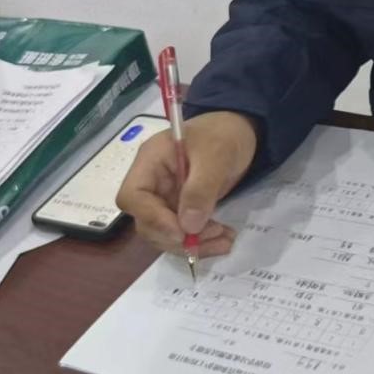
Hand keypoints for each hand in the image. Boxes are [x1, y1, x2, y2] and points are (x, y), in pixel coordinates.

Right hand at [116, 110, 257, 257]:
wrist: (240, 130)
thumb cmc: (223, 134)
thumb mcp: (216, 156)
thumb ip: (200, 189)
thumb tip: (188, 227)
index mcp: (150, 162)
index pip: (133, 197)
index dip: (152, 219)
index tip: (181, 232)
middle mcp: (152, 182)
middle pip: (147, 222)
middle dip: (177, 237)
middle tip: (214, 236)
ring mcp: (165, 197)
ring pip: (165, 233)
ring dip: (192, 243)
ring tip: (225, 241)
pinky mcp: (181, 208)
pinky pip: (182, 231)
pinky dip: (201, 240)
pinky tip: (224, 238)